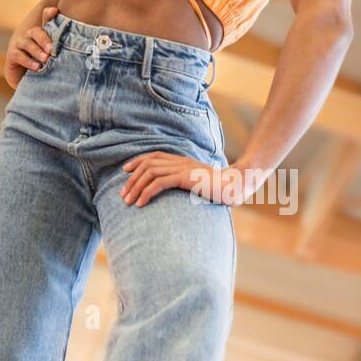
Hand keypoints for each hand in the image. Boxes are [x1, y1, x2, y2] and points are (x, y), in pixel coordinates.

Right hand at [4, 4, 58, 89]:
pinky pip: (18, 55)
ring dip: (37, 51)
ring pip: (27, 43)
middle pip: (36, 32)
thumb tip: (82, 47)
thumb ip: (63, 51)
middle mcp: (31, 36)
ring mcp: (20, 44)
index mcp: (44, 34)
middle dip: (44, 40)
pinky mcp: (12, 55)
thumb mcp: (57, 59)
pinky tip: (36, 67)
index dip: (48, 15)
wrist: (32, 84)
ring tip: (46, 59)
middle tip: (52, 49)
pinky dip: (28, 61)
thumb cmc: (48, 69)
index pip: (45, 20)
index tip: (54, 11)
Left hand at [120, 153, 246, 207]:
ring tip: (128, 202)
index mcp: (183, 161)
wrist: (237, 186)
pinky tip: (141, 204)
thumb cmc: (221, 189)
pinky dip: (147, 192)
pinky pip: (159, 183)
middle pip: (148, 164)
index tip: (125, 171)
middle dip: (132, 180)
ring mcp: (183, 168)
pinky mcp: (186, 177)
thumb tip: (180, 193)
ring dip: (136, 187)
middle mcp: (181, 161)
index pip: (154, 156)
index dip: (137, 161)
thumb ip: (188, 184)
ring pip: (150, 173)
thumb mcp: (200, 184)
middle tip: (123, 195)